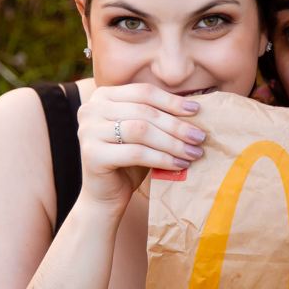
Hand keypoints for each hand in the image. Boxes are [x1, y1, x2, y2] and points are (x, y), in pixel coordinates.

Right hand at [76, 83, 206, 213]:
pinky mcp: (93, 154)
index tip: (196, 110)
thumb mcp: (143, 132)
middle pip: (144, 111)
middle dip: (176, 125)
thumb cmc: (128, 161)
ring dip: (172, 142)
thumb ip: (158, 116)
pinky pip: (136, 153)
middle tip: (200, 136)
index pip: (143, 92)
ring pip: (141, 130)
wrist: (105, 196)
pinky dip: (162, 158)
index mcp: (103, 96)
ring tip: (193, 152)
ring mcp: (88, 131)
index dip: (171, 100)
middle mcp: (91, 109)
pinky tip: (179, 164)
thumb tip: (194, 107)